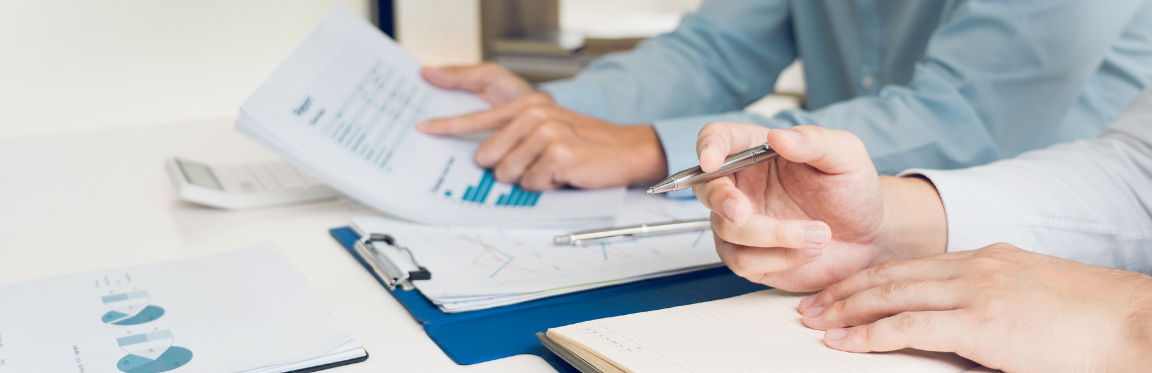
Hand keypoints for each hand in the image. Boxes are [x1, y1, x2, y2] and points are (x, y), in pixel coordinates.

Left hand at [418, 65, 667, 189]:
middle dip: (506, 170)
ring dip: (528, 180)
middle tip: (532, 167)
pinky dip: (546, 187)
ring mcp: (547, 132)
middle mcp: (535, 113)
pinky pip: (531, 184)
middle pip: (488, 156)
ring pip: (507, 174)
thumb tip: (481, 160)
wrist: (626, 151)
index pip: (478, 116)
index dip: (448, 124)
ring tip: (551, 170)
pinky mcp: (558, 153)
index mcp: (528, 105)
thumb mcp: (547, 131)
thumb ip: (514, 138)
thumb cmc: (584, 147)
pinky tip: (563, 176)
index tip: (424, 128)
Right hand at [692, 123, 946, 290]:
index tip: (712, 160)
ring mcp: (741, 223)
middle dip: (723, 201)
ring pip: (728, 230)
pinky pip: (743, 261)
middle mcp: (741, 185)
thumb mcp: (846, 157)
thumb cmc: (853, 190)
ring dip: (773, 236)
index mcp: (755, 151)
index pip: (716, 139)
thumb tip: (778, 136)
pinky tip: (809, 251)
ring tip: (821, 235)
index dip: (708, 146)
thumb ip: (814, 142)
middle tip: (745, 212)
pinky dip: (779, 259)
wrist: (869, 235)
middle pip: (707, 188)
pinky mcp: (749, 257)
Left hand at [799, 244, 1151, 372]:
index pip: (912, 266)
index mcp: (987, 259)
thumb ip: (996, 301)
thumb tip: (968, 322)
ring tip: (813, 321)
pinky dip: (869, 334)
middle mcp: (975, 267)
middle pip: (891, 276)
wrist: (1133, 323)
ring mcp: (975, 291)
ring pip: (890, 295)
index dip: (870, 279)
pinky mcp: (980, 322)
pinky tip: (844, 341)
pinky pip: (908, 326)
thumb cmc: (1091, 320)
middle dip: (845, 291)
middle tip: (810, 304)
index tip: (842, 291)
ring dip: (845, 310)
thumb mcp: (1034, 296)